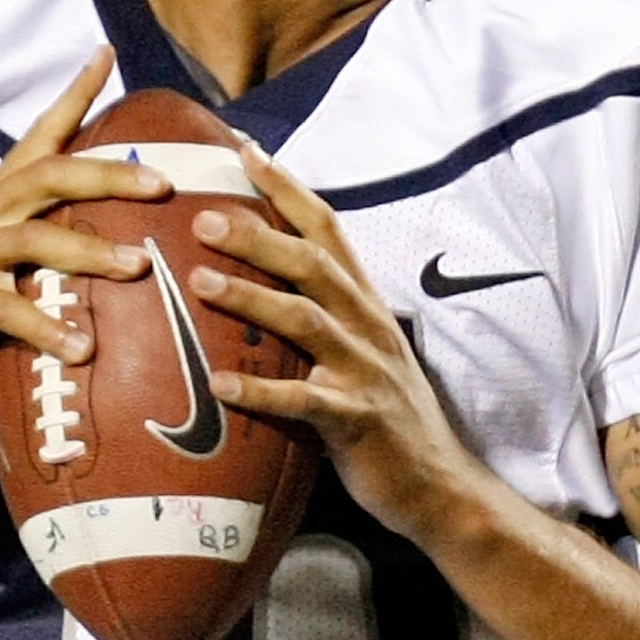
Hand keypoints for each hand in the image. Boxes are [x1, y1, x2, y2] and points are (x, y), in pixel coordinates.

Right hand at [0, 49, 161, 412]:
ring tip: (137, 267)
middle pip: (49, 176)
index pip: (36, 137)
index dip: (73, 95)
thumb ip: (34, 257)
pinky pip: (10, 309)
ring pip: (35, 238)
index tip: (106, 56)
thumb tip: (101, 259)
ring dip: (91, 251)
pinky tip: (82, 349)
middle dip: (109, 175)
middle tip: (161, 183)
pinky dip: (49, 329)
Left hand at [193, 144, 478, 540]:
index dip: (289, 188)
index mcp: (366, 305)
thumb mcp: (360, 354)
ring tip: (200, 282)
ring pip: (306, 320)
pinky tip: (219, 383)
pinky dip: (261, 391)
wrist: (440, 487)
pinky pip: (304, 401)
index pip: (328, 230)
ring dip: (252, 298)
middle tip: (204, 218)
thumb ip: (321, 318)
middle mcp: (368, 327)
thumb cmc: (387, 421)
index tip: (245, 151)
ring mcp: (365, 372)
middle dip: (259, 235)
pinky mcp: (357, 420)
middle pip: (312, 264)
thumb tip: (259, 289)